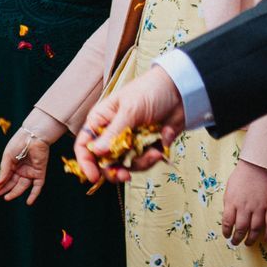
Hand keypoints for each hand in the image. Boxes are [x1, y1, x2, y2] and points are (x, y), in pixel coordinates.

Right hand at [0, 130, 52, 204]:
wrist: (33, 136)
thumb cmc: (18, 144)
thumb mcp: (7, 157)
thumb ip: (4, 170)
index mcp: (13, 163)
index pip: (6, 176)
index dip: (1, 183)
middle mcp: (22, 169)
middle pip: (14, 182)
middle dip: (6, 189)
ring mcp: (31, 171)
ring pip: (23, 186)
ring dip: (15, 192)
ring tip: (7, 198)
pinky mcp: (40, 173)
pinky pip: (37, 186)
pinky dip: (34, 195)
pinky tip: (28, 202)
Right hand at [75, 64, 185, 185]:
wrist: (181, 91)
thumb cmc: (150, 91)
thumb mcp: (130, 111)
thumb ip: (114, 133)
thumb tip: (96, 152)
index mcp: (101, 120)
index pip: (85, 145)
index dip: (86, 162)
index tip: (94, 176)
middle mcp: (112, 133)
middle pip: (104, 161)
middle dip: (114, 170)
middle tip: (125, 175)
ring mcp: (130, 142)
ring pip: (126, 165)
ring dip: (141, 162)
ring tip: (154, 152)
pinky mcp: (147, 147)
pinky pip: (145, 162)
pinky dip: (154, 157)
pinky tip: (162, 143)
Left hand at [220, 161, 266, 245]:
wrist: (260, 165)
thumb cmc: (242, 175)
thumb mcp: (230, 188)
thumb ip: (230, 203)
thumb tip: (230, 217)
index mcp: (232, 201)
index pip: (227, 222)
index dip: (227, 231)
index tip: (227, 236)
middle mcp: (245, 207)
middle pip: (241, 228)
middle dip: (237, 238)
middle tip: (236, 243)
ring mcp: (260, 207)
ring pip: (255, 229)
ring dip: (251, 239)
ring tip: (248, 244)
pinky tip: (266, 239)